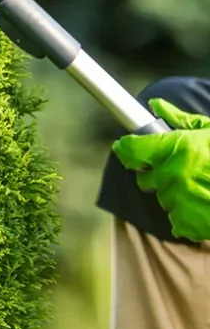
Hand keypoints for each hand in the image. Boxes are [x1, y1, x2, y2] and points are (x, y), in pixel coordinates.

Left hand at [112, 98, 209, 240]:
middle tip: (179, 168)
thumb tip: (156, 105)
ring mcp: (179, 202)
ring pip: (161, 198)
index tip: (127, 147)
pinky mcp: (188, 224)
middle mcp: (173, 175)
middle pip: (143, 177)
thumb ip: (181, 120)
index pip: (131, 150)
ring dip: (174, 193)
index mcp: (176, 149)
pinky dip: (187, 215)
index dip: (127, 148)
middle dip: (156, 173)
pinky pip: (175, 220)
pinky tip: (204, 204)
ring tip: (200, 186)